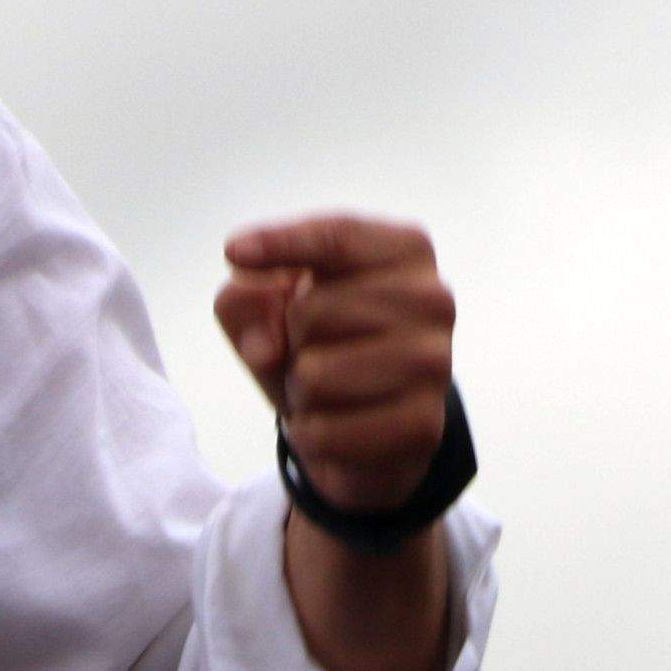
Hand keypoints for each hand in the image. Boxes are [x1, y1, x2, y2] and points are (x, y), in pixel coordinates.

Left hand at [215, 212, 453, 514]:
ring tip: (324, 386)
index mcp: (405, 249)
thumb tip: (263, 348)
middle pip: (313, 310)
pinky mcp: (425, 424)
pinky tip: (337, 423)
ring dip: (299, 389)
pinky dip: (311, 433)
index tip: (233, 252)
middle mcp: (433, 299)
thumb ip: (245, 302)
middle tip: (311, 346)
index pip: (336, 237)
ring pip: (315, 376)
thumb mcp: (267, 304)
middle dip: (289, 335)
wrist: (362, 418)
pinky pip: (325, 430)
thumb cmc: (316, 338)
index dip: (280, 243)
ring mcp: (436, 363)